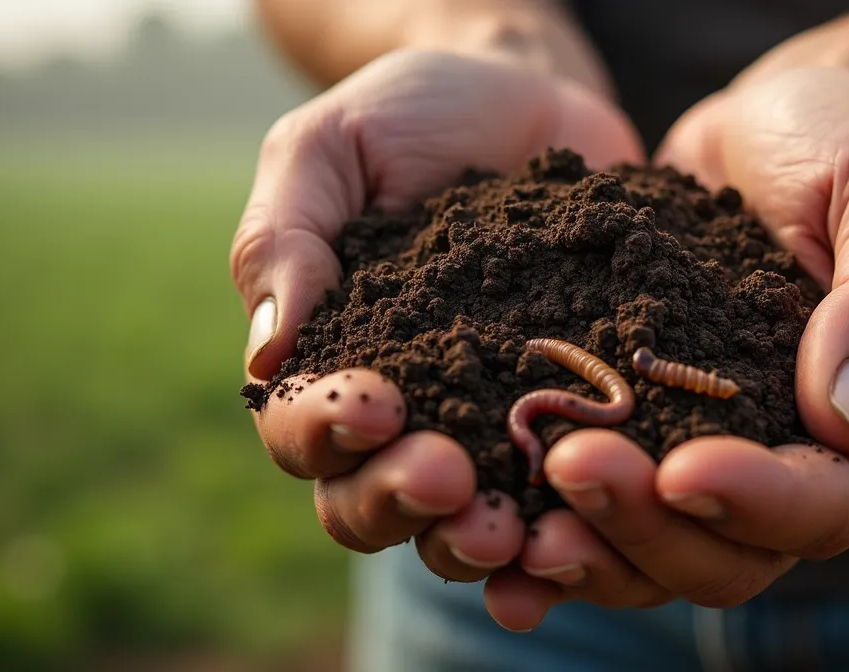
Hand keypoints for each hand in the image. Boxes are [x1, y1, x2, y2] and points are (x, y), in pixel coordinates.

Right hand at [230, 50, 642, 582]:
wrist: (525, 94)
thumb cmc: (408, 115)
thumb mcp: (328, 149)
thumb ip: (285, 239)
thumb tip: (267, 353)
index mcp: (328, 359)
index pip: (299, 428)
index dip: (324, 430)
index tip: (374, 402)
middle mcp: (402, 412)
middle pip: (369, 502)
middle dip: (400, 500)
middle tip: (448, 478)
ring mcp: (488, 424)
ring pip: (458, 524)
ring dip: (474, 537)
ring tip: (512, 529)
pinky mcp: (569, 416)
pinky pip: (559, 497)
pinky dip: (564, 532)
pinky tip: (582, 537)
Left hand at [485, 67, 848, 629]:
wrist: (771, 119)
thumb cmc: (848, 139)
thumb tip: (847, 421)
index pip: (831, 502)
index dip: (760, 503)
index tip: (681, 468)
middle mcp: (805, 458)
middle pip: (735, 555)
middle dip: (651, 529)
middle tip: (571, 468)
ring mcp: (724, 450)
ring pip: (661, 551)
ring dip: (592, 547)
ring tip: (516, 522)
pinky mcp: (650, 426)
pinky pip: (608, 501)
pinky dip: (553, 521)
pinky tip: (492, 517)